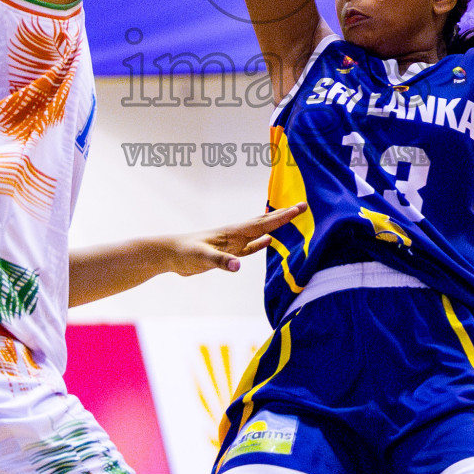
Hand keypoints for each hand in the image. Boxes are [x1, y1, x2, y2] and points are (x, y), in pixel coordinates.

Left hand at [166, 203, 306, 275]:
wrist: (170, 254)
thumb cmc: (184, 252)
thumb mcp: (201, 257)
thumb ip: (220, 261)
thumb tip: (238, 266)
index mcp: (233, 232)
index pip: (263, 224)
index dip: (282, 217)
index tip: (300, 208)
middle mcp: (236, 235)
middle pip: (265, 223)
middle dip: (284, 215)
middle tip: (303, 206)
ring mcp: (233, 243)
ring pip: (260, 233)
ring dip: (276, 227)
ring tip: (291, 219)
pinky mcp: (228, 253)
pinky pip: (250, 247)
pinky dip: (262, 244)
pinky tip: (270, 242)